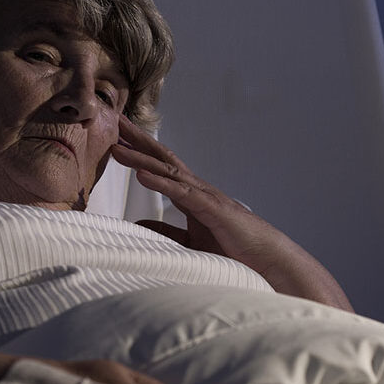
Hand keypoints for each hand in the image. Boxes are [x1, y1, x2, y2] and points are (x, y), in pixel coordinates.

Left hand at [111, 116, 352, 309]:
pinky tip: (142, 175)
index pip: (162, 167)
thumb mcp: (191, 240)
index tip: (119, 139)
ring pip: (169, 172)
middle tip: (117, 123)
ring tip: (119, 147)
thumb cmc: (235, 251)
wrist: (267, 261)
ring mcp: (206, 197)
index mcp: (192, 196)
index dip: (141, 152)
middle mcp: (198, 190)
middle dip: (139, 141)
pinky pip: (183, 194)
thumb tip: (138, 225)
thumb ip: (166, 230)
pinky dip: (161, 184)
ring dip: (142, 159)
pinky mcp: (213, 210)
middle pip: (163, 160)